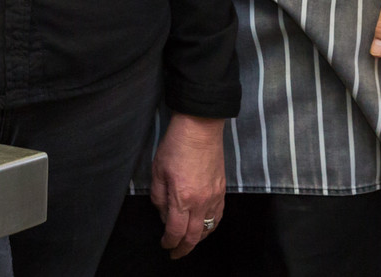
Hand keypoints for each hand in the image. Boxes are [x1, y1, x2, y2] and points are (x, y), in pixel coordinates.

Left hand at [150, 113, 225, 258]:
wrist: (200, 128)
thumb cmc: (176, 146)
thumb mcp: (158, 171)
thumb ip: (159, 197)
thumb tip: (163, 215)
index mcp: (182, 198)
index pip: (175, 231)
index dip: (169, 242)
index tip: (164, 245)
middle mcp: (201, 202)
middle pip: (194, 236)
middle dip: (184, 248)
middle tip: (176, 253)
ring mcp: (214, 197)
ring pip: (209, 228)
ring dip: (198, 239)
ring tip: (188, 242)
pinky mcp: (222, 190)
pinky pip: (218, 216)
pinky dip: (211, 226)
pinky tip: (204, 226)